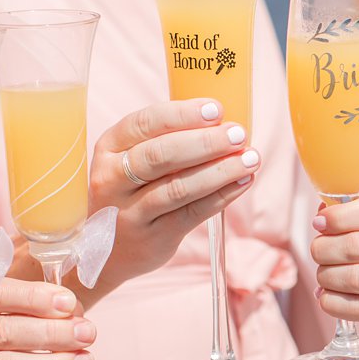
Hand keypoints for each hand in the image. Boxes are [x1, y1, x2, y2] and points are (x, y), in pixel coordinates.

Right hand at [86, 98, 259, 293]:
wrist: (108, 251)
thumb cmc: (131, 191)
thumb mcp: (132, 160)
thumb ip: (167, 139)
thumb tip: (223, 121)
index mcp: (109, 148)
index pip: (144, 123)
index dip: (182, 115)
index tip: (216, 109)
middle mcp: (112, 179)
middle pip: (160, 155)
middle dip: (205, 142)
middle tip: (238, 134)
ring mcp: (130, 212)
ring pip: (178, 187)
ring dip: (220, 171)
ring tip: (250, 159)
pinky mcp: (153, 237)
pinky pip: (192, 213)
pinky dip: (221, 196)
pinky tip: (243, 182)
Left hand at [311, 195, 358, 349]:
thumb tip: (322, 212)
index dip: (337, 217)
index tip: (319, 223)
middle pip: (355, 246)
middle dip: (324, 250)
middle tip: (319, 253)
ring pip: (353, 278)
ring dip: (326, 277)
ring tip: (324, 276)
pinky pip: (357, 308)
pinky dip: (332, 302)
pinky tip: (329, 297)